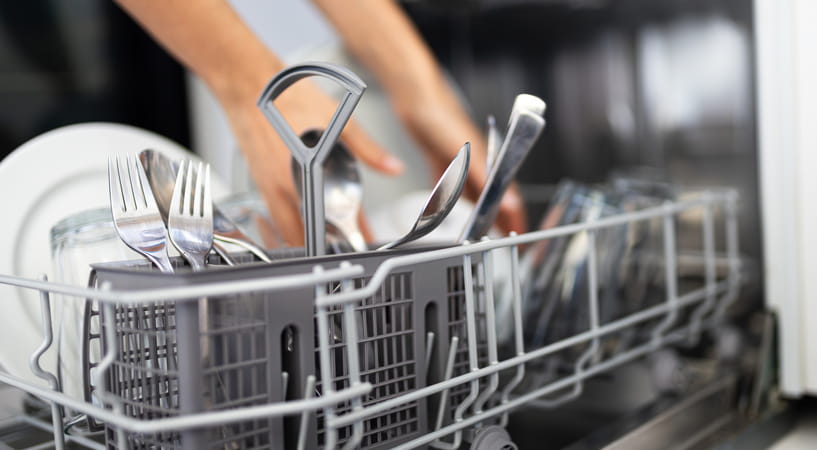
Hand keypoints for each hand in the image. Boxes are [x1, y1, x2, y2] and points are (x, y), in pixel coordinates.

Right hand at [217, 76, 403, 246]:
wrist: (248, 83)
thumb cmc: (288, 97)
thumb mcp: (339, 121)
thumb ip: (368, 149)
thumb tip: (392, 166)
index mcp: (308, 174)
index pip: (337, 213)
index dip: (354, 228)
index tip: (363, 237)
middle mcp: (285, 186)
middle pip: (308, 231)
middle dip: (329, 240)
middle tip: (346, 240)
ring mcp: (268, 186)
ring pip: (287, 229)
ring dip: (307, 237)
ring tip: (326, 238)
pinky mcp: (258, 181)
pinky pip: (274, 216)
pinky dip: (290, 223)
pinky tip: (301, 217)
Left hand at [393, 82, 527, 235]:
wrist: (416, 95)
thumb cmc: (441, 113)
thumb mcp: (467, 152)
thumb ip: (487, 178)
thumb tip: (509, 201)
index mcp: (488, 158)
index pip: (509, 193)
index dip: (516, 214)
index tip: (520, 232)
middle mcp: (477, 160)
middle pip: (493, 196)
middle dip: (499, 218)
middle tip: (502, 237)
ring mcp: (460, 160)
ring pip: (473, 192)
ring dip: (477, 211)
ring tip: (479, 230)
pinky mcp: (443, 158)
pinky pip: (451, 185)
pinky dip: (452, 199)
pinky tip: (447, 208)